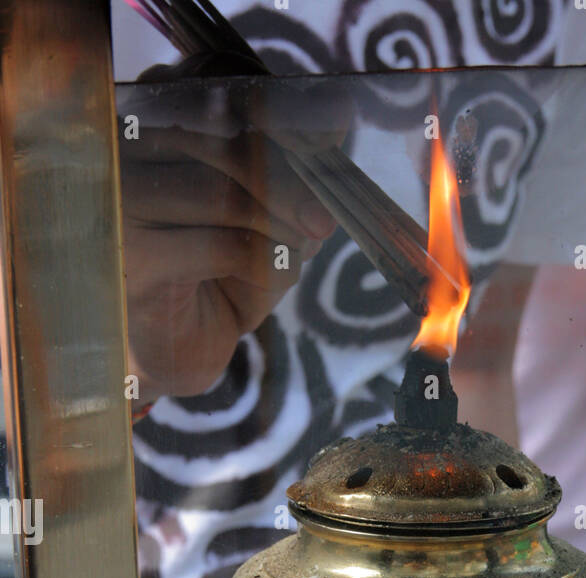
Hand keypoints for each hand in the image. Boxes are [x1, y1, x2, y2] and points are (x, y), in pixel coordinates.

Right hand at [119, 60, 347, 401]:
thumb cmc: (217, 273)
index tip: (325, 146)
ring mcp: (119, 203)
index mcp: (151, 118)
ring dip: (278, 228)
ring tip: (295, 251)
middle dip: (288, 182)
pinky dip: (263, 263)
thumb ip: (293, 169)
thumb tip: (334, 123)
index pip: (214, 90)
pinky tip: (268, 277)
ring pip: (222, 195)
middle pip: (220, 140)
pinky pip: (220, 246)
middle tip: (322, 220)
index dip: (277, 116)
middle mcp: (122, 151)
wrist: (178, 346)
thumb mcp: (267, 215)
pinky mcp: (132, 259)